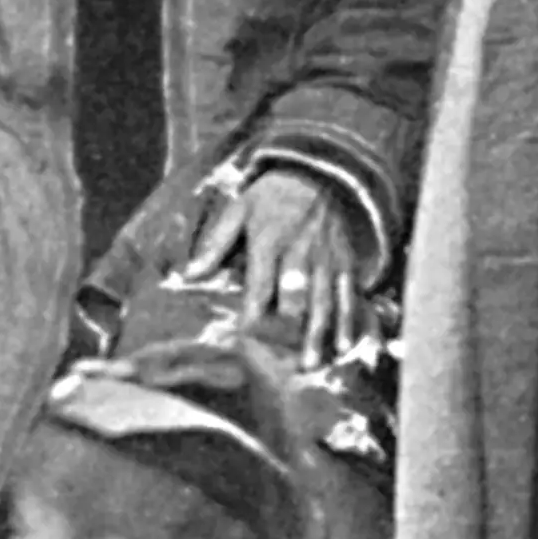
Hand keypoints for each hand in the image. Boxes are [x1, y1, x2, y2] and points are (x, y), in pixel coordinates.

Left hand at [177, 166, 371, 368]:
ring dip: (318, 335)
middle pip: (297, 296)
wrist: (315, 173)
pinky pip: (349, 296)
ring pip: (324, 302)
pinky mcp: (345, 263)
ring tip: (311, 365)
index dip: (254, 311)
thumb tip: (188, 275)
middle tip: (283, 362)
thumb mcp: (237, 210)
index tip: (245, 337)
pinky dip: (348, 322)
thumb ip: (215, 244)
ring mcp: (326, 260)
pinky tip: (343, 346)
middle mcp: (300, 252)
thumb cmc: (269, 198)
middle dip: (290, 329)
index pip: (261, 283)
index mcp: (269, 240)